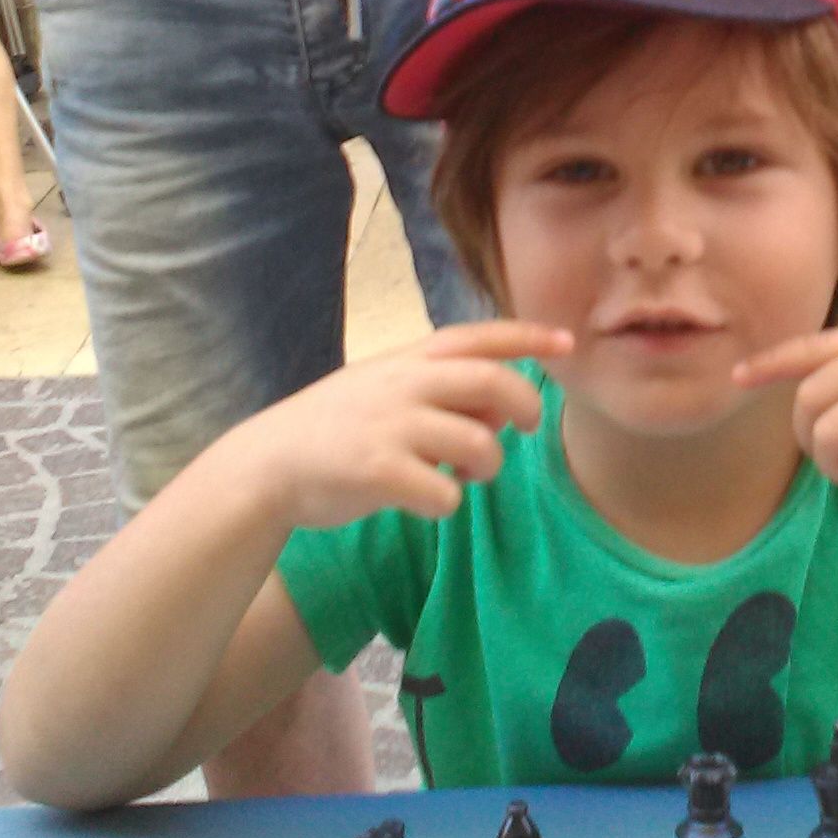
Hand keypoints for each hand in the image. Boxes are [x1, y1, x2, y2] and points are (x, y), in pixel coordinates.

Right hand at [240, 320, 569, 526]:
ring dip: (486, 465)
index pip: (479, 336)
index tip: (568, 342)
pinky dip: (446, 501)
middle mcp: (404, 384)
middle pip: (493, 383)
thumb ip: (443, 387)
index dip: (527, 336)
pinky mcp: (378, 472)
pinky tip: (426, 499)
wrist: (269, 465)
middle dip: (525, 407)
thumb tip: (506, 398)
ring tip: (463, 473)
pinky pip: (445, 492)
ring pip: (480, 443)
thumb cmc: (338, 427)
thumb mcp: (387, 388)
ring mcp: (391, 426)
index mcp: (408, 359)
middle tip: (525, 429)